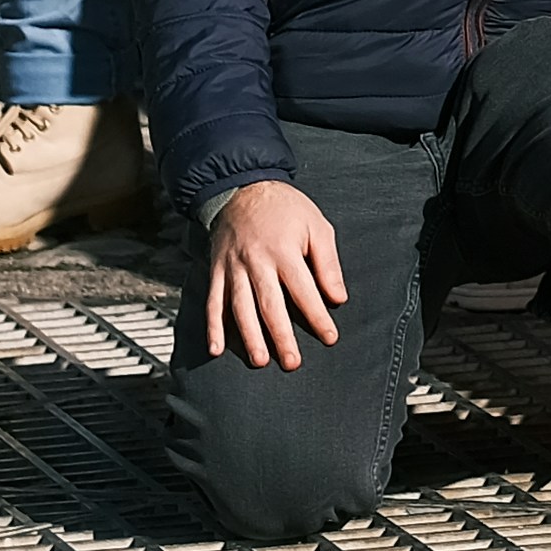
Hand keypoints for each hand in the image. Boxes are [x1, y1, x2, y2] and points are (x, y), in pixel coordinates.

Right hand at [200, 180, 348, 370]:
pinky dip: (212, 326)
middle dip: (282, 336)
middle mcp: (257, 261)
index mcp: (284, 250)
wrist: (242, 187)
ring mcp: (233, 267)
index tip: (330, 337)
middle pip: (270, 304)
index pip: (303, 290)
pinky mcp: (216, 270)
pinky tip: (216, 349)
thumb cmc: (285, 209)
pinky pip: (213, 301)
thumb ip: (327, 262)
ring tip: (260, 360)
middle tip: (292, 363)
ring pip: (240, 307)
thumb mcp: (316, 224)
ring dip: (249, 336)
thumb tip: (338, 297)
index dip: (317, 316)